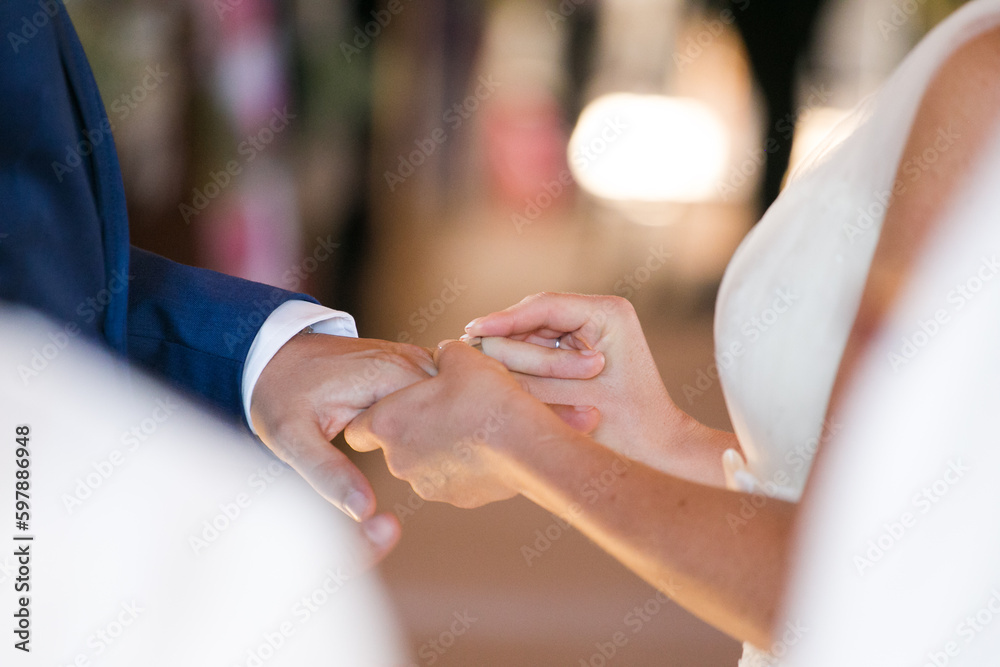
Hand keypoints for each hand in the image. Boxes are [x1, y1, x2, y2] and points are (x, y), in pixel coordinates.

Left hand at [250, 332, 436, 557]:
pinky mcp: (411, 362)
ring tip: (446, 457)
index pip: (443, 411)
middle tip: (441, 470)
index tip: (436, 470)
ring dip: (450, 424)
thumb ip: (330, 474)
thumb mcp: (294, 441)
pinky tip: (436, 440)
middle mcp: (406, 360)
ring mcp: (411, 357)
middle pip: (453, 403)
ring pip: (452, 395)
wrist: (272, 353)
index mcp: (386, 376)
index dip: (444, 445)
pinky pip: (440, 389)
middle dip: (450, 437)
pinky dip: (443, 413)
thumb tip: (365, 511)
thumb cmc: (278, 395)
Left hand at [344, 341, 570, 508]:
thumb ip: (443, 354)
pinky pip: (453, 476)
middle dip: (415, 428)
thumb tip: (443, 355)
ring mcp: (428, 484)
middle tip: (446, 406)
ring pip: (425, 462)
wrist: (525, 445)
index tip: (397, 406)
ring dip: (440, 446)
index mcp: (388, 424)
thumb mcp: (461, 358)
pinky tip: (488, 445)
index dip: (374, 416)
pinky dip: (464, 464)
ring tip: (472, 424)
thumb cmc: (485, 399)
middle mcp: (399, 460)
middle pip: (395, 445)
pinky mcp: (458, 498)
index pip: (358, 431)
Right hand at [464, 293, 708, 477]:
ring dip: (510, 354)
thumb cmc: (626, 430)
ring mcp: (590, 331)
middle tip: (463, 351)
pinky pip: (540, 351)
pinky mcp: (580, 349)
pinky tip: (494, 376)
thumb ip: (527, 372)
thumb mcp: (569, 397)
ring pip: (533, 335)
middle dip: (504, 338)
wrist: (659, 453)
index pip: (543, 306)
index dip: (503, 319)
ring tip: (474, 366)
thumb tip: (477, 353)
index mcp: (608, 312)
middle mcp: (600, 314)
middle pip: (535, 318)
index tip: (471, 331)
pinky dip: (522, 365)